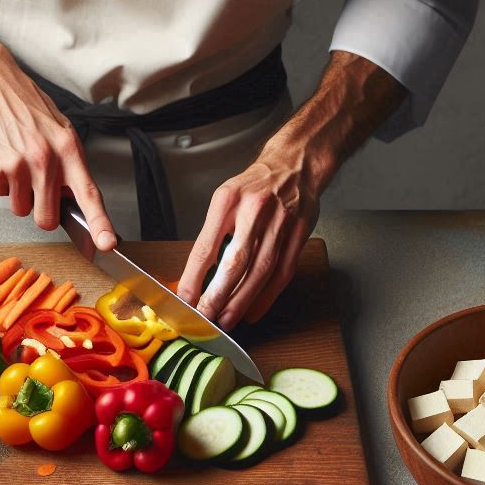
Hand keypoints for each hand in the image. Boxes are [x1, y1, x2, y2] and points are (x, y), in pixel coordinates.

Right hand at [0, 39, 117, 246]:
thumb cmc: (24, 106)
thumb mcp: (58, 129)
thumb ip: (68, 164)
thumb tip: (74, 197)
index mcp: (68, 148)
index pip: (89, 193)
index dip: (99, 223)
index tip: (106, 243)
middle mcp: (46, 159)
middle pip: (47, 218)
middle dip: (41, 212)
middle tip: (34, 188)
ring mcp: (18, 165)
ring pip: (20, 209)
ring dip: (16, 194)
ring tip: (15, 162)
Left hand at [176, 149, 318, 330]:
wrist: (295, 165)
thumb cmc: (255, 185)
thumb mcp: (225, 198)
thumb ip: (214, 233)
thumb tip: (196, 275)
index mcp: (229, 200)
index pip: (207, 246)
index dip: (194, 276)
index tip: (185, 298)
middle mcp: (255, 211)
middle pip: (236, 261)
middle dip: (218, 294)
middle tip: (206, 315)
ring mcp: (281, 223)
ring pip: (260, 271)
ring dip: (242, 300)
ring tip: (227, 319)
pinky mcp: (299, 233)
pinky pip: (283, 272)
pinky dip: (267, 296)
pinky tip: (254, 310)